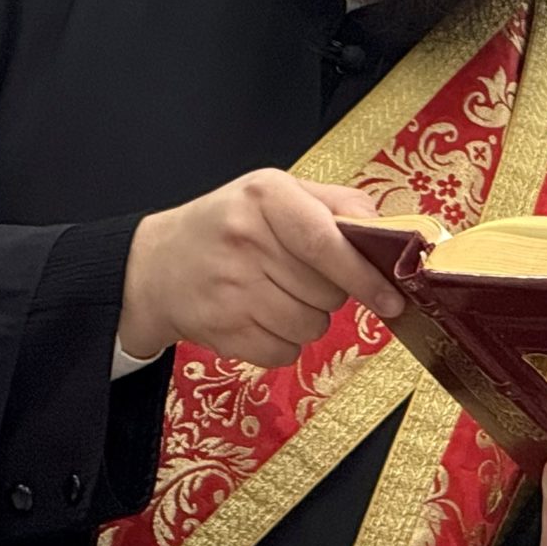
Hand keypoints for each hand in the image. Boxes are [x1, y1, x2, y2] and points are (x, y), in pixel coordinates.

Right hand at [118, 170, 400, 366]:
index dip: (366, 274)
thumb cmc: (230, 226)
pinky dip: (284, 342)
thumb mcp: (277, 194)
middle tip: (304, 278)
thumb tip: (393, 232)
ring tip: (278, 294)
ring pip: (311, 326)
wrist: (152, 266)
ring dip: (309, 318)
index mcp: (265, 196)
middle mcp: (244, 240)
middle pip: (327, 291)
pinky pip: (283, 352)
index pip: (327, 241)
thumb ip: (338, 204)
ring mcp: (228, 289)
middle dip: (333, 293)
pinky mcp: (219, 330)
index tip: (394, 297)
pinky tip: (260, 317)